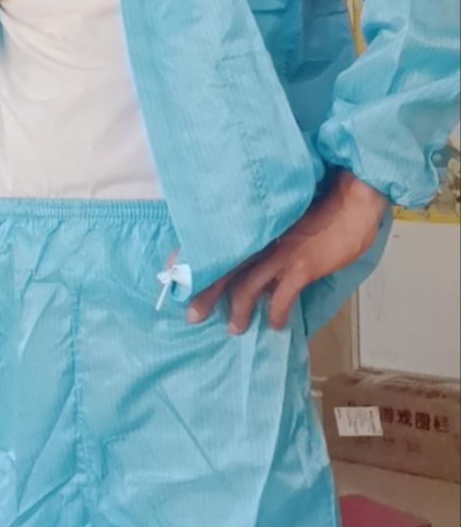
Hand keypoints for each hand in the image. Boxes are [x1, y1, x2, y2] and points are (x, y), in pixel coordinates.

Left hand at [187, 171, 387, 333]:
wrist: (355, 198)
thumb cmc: (324, 203)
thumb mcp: (287, 212)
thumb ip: (269, 230)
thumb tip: (259, 254)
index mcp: (256, 223)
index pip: (215, 240)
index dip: (191, 256)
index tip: (171, 272)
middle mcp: (261, 238)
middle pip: (221, 268)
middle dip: (203, 293)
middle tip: (192, 316)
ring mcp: (280, 252)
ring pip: (245, 288)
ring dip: (237, 312)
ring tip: (234, 329)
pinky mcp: (301, 266)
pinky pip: (280, 298)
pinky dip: (274, 315)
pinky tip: (275, 325)